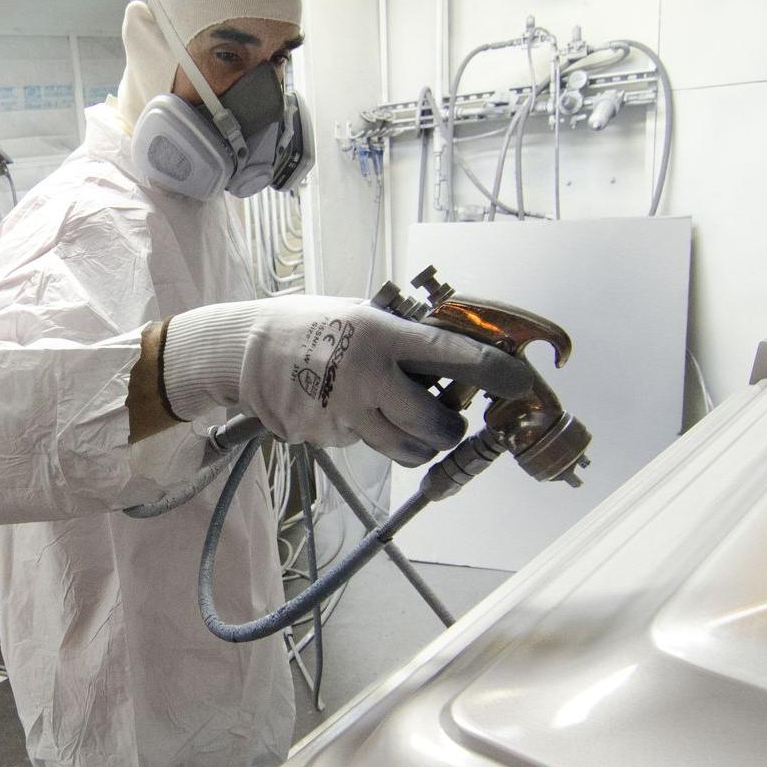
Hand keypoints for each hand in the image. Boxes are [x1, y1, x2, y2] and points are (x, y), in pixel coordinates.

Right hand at [162, 295, 531, 464]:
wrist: (245, 348)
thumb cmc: (312, 325)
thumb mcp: (364, 317)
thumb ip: (405, 340)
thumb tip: (457, 364)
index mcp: (382, 336)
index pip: (452, 356)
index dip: (493, 373)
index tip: (521, 383)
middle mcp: (367, 377)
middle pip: (433, 425)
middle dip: (448, 429)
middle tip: (446, 420)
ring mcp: (344, 412)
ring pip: (405, 449)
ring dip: (418, 444)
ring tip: (407, 424)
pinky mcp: (325, 436)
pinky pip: (366, 446)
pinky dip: (370, 436)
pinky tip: (349, 410)